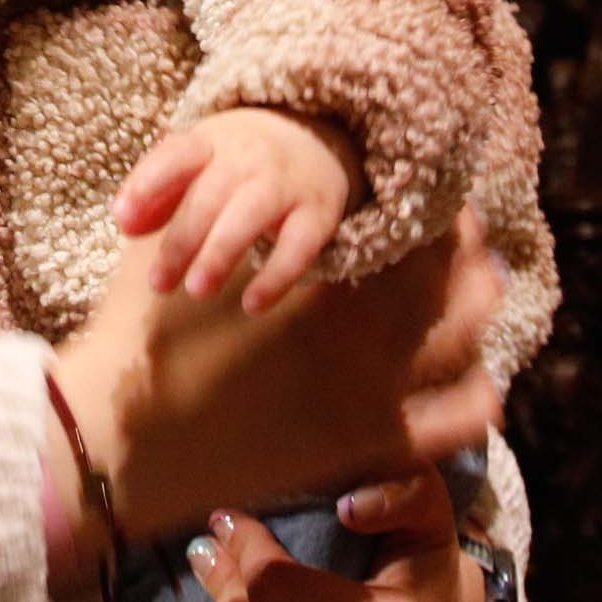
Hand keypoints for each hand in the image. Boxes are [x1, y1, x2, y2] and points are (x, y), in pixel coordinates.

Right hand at [50, 210, 502, 553]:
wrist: (124, 438)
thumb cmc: (144, 335)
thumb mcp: (183, 242)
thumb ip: (230, 202)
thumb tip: (253, 154)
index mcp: (329, 273)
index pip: (419, 224)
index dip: (434, 205)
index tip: (430, 198)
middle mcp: (374, 330)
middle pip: (464, 276)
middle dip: (468, 250)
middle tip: (462, 239)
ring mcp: (382, 393)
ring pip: (472, 341)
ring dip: (478, 307)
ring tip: (475, 290)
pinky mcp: (374, 446)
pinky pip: (460, 420)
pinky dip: (477, 393)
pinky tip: (471, 377)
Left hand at [113, 107, 358, 312]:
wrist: (314, 135)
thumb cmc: (237, 161)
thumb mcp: (197, 163)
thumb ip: (158, 194)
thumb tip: (126, 226)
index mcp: (209, 143)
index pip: (175, 156)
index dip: (147, 184)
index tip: (122, 218)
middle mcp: (248, 158)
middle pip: (208, 197)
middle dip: (180, 242)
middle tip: (158, 284)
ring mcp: (285, 183)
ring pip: (250, 217)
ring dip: (220, 255)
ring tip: (196, 290)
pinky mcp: (318, 213)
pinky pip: (299, 247)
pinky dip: (277, 278)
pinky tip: (252, 304)